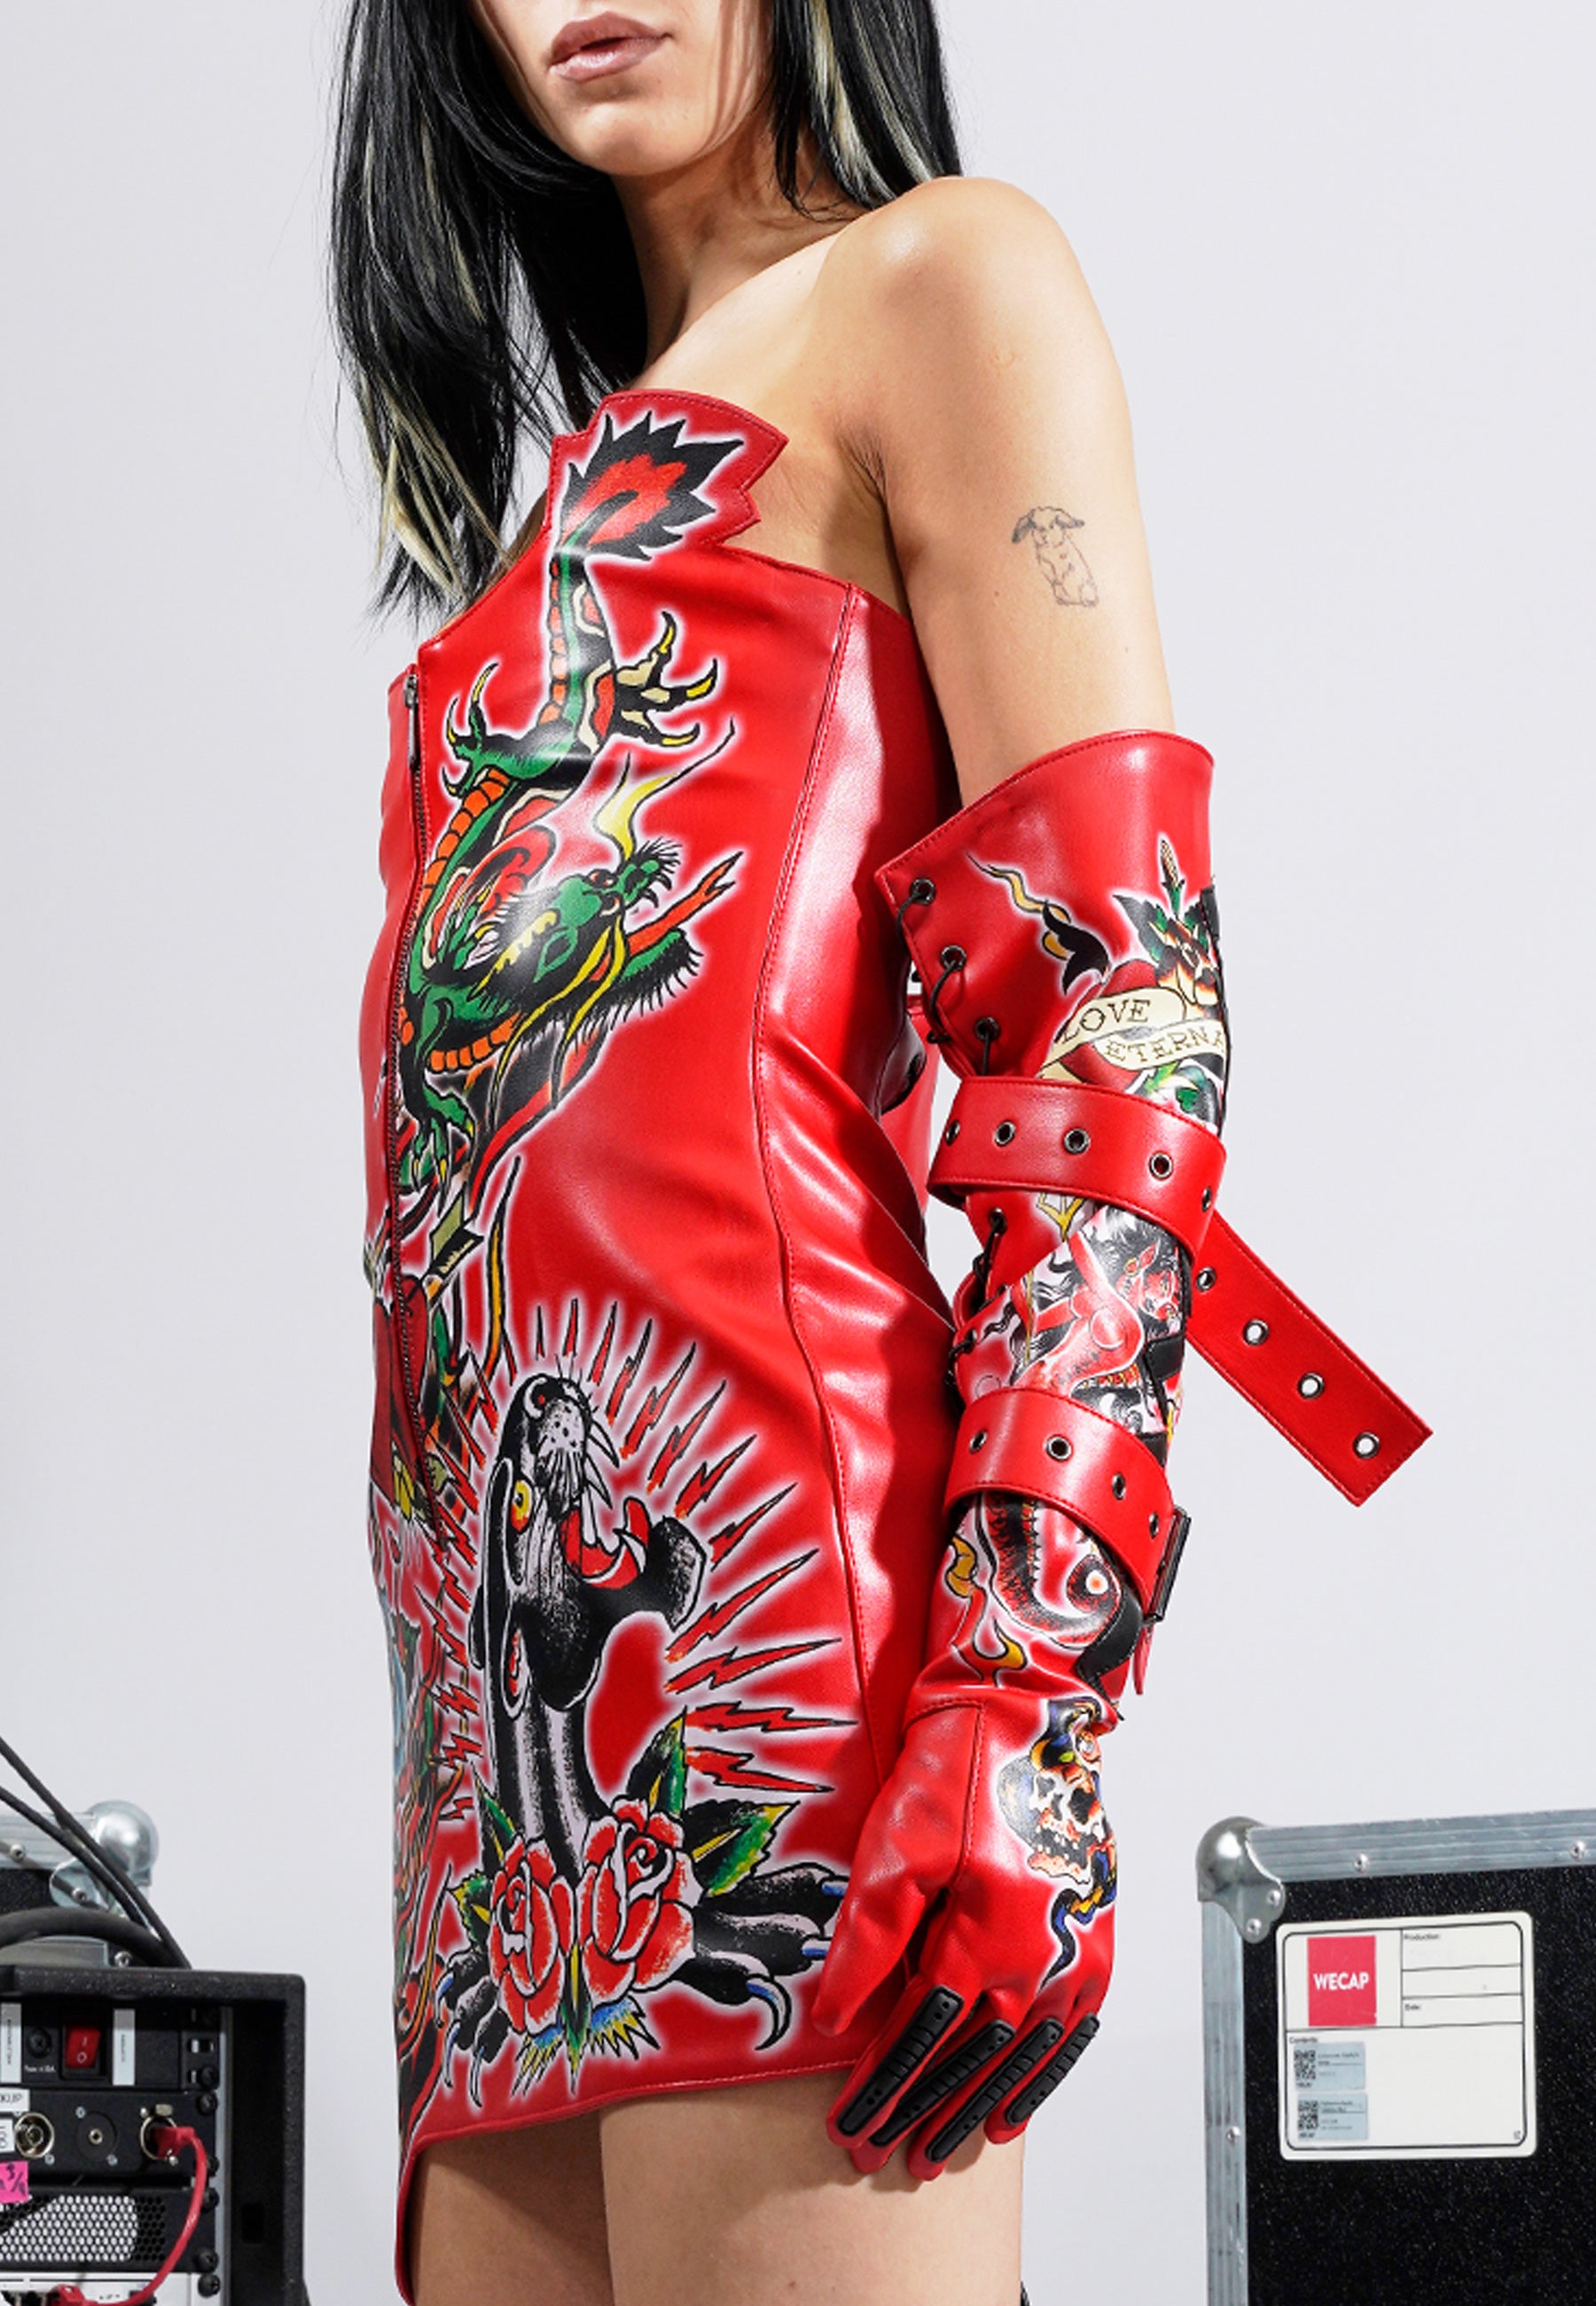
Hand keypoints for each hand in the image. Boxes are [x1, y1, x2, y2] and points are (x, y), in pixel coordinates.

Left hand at [812, 1688, 1113, 2175]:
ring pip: (1019, 2060)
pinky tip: (1012, 2113)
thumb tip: (835, 2019)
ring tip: (935, 2153)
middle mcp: (1040, 1957)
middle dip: (919, 2113)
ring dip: (974, 2111)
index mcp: (988, 1935)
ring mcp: (1073, 1954)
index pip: (923, 2039)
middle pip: (971, 2062)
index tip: (847, 2129)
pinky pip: (1067, 2035)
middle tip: (876, 2157)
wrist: (1027, 1717)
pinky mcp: (1090, 1941)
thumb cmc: (958, 1767)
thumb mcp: (898, 1844)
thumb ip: (869, 1937)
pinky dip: (1037, 2080)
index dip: (882, 2090)